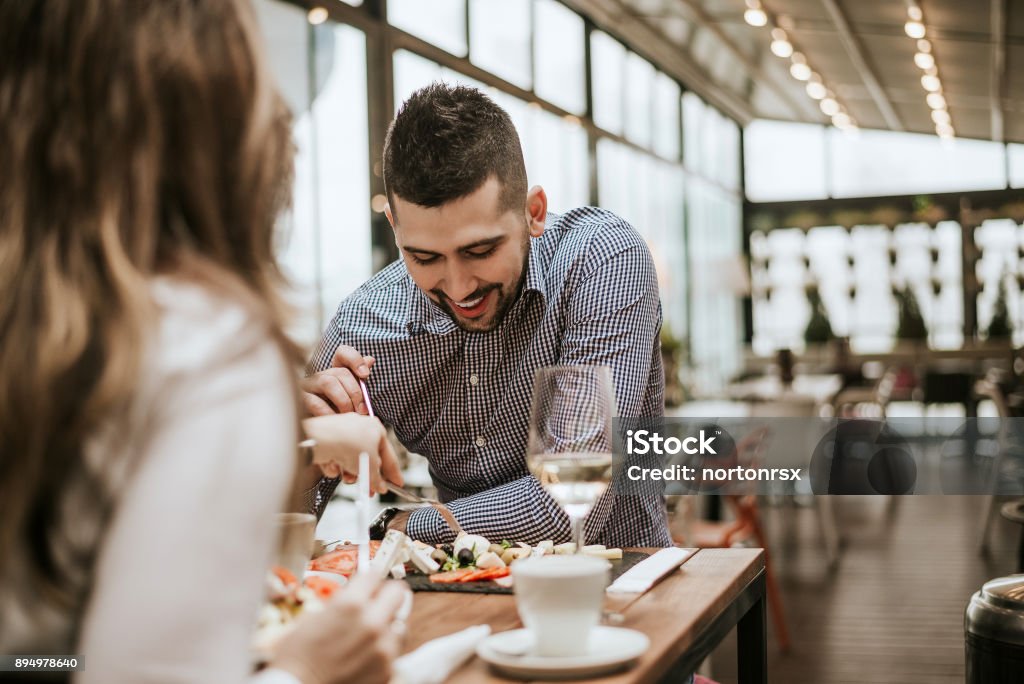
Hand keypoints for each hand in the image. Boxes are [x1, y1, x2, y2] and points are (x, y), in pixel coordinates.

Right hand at [270, 573, 409, 683]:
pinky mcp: (387, 669)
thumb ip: (341, 602)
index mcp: (350, 604)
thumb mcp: (312, 617)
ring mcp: (383, 647)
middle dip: (386, 595)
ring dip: (387, 624)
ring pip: (400, 623)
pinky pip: (394, 650)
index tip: (368, 584)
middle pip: (398, 592)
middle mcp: (372, 622)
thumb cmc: (296, 658)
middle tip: (378, 601)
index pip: (374, 574)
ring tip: (370, 633)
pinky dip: (383, 649)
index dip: (368, 579)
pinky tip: (366, 653)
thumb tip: (356, 596)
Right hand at [301, 346, 374, 415]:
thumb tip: (371, 359)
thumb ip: (360, 381)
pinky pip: (316, 402)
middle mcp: (321, 375)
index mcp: (335, 372)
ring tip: (348, 415)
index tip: (365, 374)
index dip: (355, 359)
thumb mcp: (352, 399)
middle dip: (355, 391)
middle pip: (340, 371)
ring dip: (343, 400)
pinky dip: (329, 412)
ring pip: (328, 382)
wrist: (322, 432)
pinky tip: (336, 420)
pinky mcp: (301, 400)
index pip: (343, 353)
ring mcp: (309, 386)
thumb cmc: (338, 414)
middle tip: (362, 409)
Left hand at [302, 413, 402, 493]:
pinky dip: (335, 466)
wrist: (320, 440)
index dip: (394, 473)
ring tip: (348, 477)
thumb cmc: (348, 444)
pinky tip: (333, 466)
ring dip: (350, 473)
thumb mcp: (371, 467)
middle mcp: (360, 428)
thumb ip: (378, 480)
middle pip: (368, 459)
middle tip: (370, 489)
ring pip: (351, 461)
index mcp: (376, 429)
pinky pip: (336, 459)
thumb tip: (381, 486)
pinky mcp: (328, 441)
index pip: (389, 456)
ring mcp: (343, 434)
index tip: (396, 484)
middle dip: (367, 475)